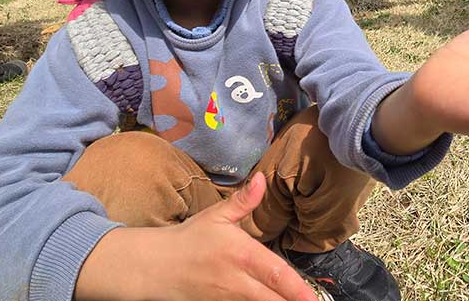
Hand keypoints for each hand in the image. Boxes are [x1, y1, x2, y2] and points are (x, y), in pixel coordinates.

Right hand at [74, 175, 318, 300]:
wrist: (155, 266)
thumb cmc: (189, 239)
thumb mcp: (216, 216)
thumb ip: (244, 201)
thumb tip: (262, 179)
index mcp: (241, 254)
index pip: (275, 273)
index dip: (296, 289)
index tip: (313, 298)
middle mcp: (237, 280)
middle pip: (272, 299)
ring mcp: (228, 299)